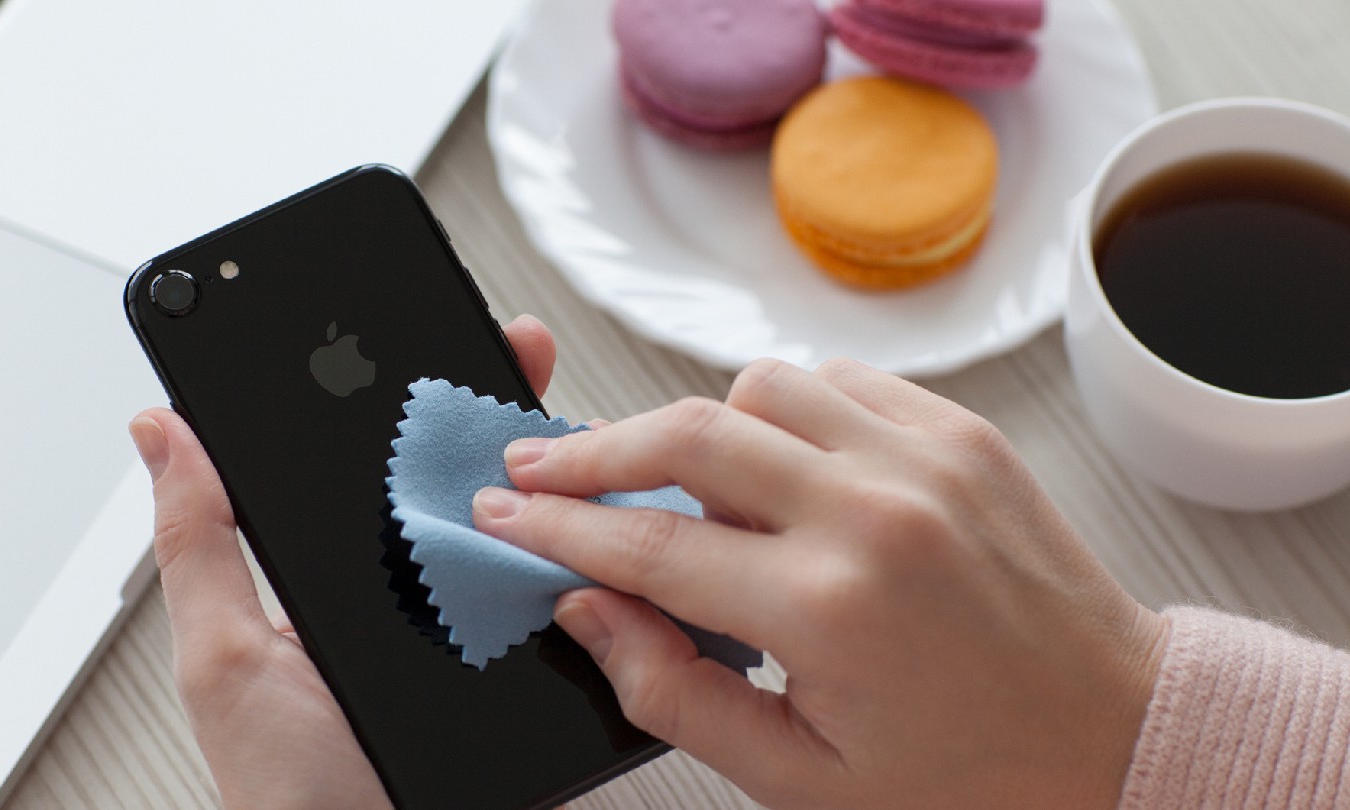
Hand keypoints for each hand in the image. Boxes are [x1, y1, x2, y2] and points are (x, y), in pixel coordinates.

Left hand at [130, 315, 557, 809]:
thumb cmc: (290, 798)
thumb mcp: (226, 660)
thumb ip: (198, 546)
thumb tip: (157, 433)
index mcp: (330, 578)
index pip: (365, 463)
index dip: (393, 391)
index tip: (416, 325)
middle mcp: (409, 595)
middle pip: (457, 479)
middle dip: (491, 404)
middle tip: (516, 348)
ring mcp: (474, 630)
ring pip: (522, 528)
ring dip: (553, 470)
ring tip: (567, 421)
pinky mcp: (528, 669)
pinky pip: (566, 596)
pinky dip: (592, 552)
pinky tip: (603, 512)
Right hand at [472, 358, 1169, 808]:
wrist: (1113, 730)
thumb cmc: (967, 774)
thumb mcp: (801, 778)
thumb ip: (676, 691)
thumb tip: (589, 609)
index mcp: (829, 609)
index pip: (648, 543)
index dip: (555, 526)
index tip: (503, 512)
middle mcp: (874, 512)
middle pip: (687, 433)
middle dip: (593, 448)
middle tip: (541, 466)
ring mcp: (925, 458)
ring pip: (759, 383)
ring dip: (701, 425)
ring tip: (689, 485)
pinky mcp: (960, 433)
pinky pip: (838, 378)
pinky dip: (786, 408)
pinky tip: (780, 461)